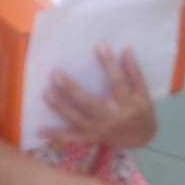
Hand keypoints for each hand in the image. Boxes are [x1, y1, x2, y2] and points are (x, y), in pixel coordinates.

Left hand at [41, 45, 156, 148]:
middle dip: (71, 89)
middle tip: (55, 74)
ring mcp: (99, 130)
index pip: (117, 82)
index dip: (109, 64)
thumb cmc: (142, 112)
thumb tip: (125, 50)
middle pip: (89, 103)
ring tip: (46, 93)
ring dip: (60, 107)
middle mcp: (110, 118)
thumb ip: (134, 72)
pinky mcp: (91, 138)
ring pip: (76, 119)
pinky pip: (72, 138)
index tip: (99, 46)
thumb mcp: (143, 93)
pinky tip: (40, 130)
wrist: (141, 139)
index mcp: (126, 104)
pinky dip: (56, 135)